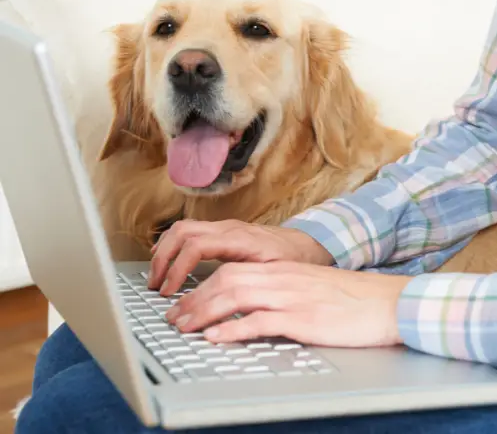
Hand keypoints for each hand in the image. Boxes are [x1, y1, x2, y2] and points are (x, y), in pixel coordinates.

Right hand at [149, 219, 333, 294]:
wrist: (308, 243)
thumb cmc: (295, 260)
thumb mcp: (276, 274)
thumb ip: (251, 283)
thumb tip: (224, 301)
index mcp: (239, 239)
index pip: (196, 246)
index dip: (177, 268)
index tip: (169, 291)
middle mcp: (228, 228)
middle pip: (182, 233)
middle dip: (163, 259)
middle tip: (155, 286)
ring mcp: (224, 227)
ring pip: (183, 229)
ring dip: (164, 250)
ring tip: (156, 276)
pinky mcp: (223, 232)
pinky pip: (190, 231)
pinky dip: (173, 244)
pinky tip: (165, 259)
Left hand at [165, 262, 410, 347]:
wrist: (389, 303)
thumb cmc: (355, 300)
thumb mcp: (314, 289)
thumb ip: (285, 293)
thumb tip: (256, 309)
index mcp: (285, 271)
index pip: (232, 271)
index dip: (202, 287)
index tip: (186, 303)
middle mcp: (284, 279)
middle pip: (226, 280)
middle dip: (194, 300)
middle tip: (174, 318)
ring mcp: (292, 297)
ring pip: (235, 296)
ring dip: (204, 312)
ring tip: (184, 327)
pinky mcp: (303, 319)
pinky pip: (260, 321)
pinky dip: (233, 329)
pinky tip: (217, 338)